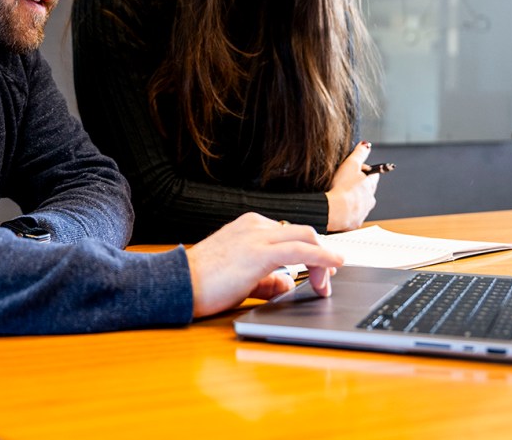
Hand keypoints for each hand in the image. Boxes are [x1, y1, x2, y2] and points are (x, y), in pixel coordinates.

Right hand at [185, 212, 344, 317]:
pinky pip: (301, 250)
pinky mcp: (259, 253)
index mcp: (249, 227)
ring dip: (324, 260)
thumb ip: (268, 280)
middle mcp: (255, 226)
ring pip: (306, 238)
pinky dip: (322, 257)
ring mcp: (257, 236)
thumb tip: (289, 283)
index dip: (311, 252)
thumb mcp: (242, 279)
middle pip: (304, 233)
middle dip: (322, 254)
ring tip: (326, 282)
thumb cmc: (203, 283)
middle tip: (327, 278)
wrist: (179, 285)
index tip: (320, 270)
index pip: (290, 234)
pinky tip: (332, 266)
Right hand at [325, 141, 378, 231]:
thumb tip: (367, 145)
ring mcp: (363, 212)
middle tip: (345, 183)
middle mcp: (370, 200)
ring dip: (353, 200)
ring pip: (361, 204)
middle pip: (367, 191)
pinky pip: (352, 216)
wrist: (334, 210)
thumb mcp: (350, 165)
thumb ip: (359, 154)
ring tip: (340, 196)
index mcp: (370, 186)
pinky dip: (347, 212)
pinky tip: (338, 208)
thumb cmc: (342, 188)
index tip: (356, 170)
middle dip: (359, 187)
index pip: (374, 175)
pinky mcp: (354, 223)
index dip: (365, 171)